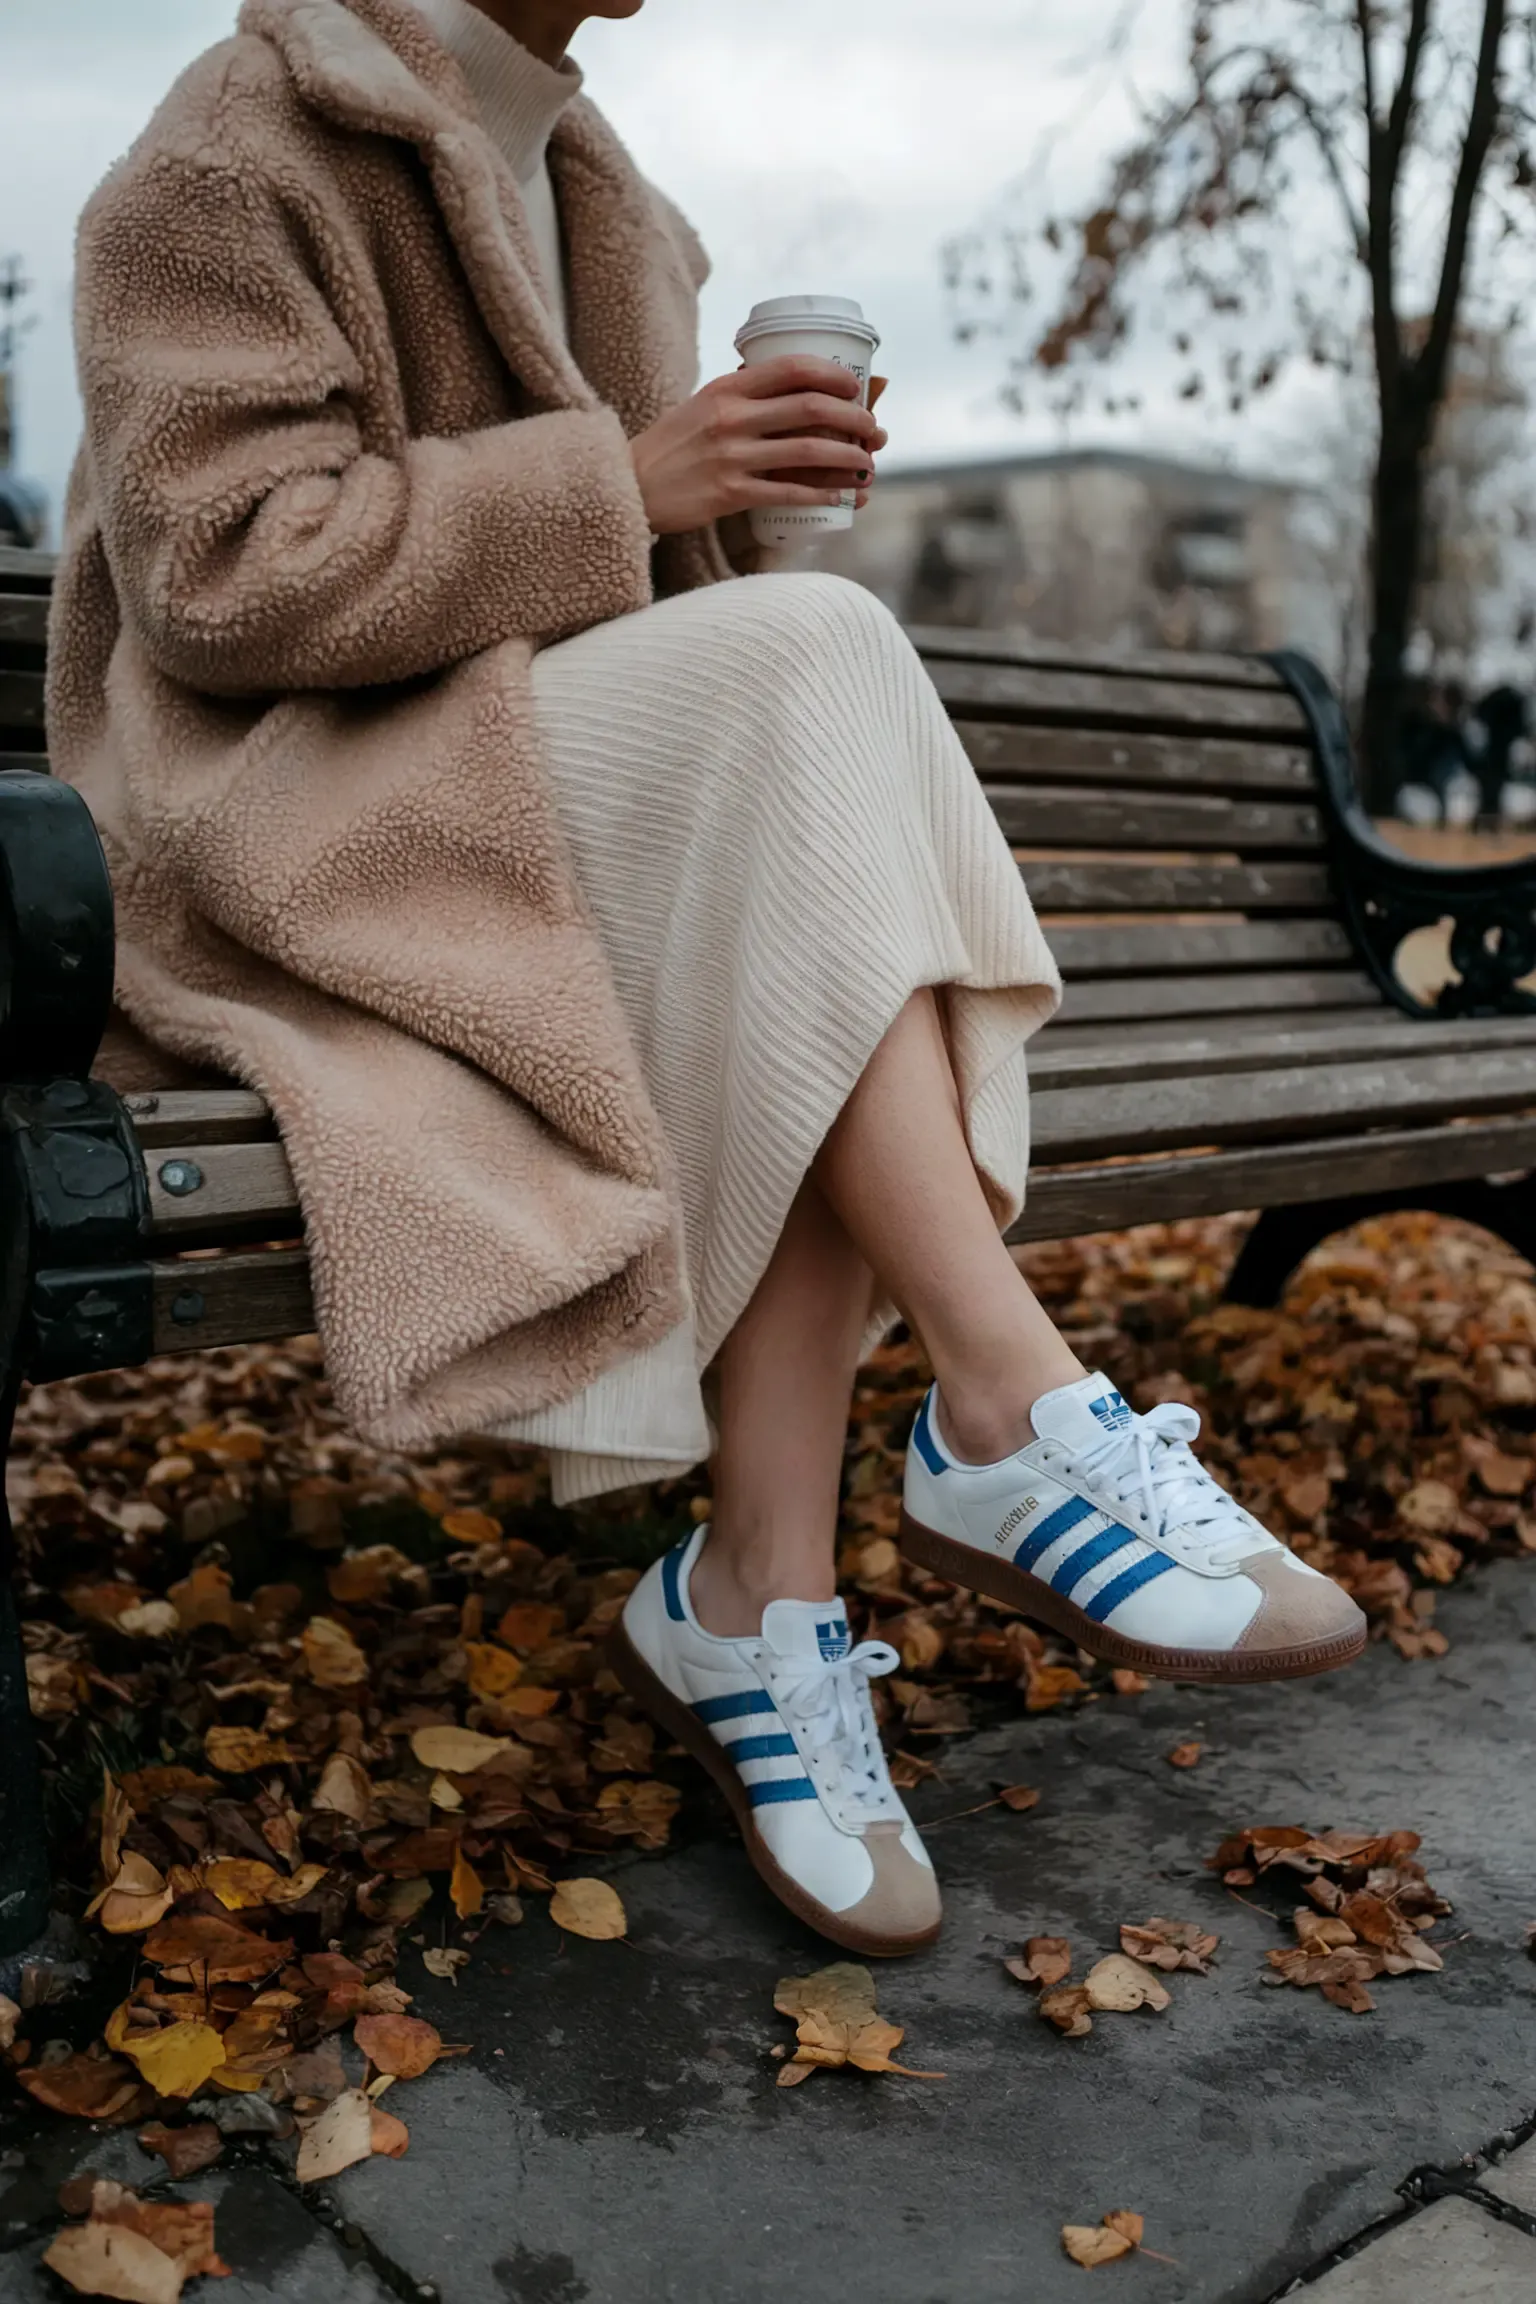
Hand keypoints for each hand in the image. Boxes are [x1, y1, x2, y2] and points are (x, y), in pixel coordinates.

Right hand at [629, 356, 885, 535]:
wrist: (631, 485)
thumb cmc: (673, 446)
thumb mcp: (703, 405)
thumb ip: (743, 397)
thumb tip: (794, 393)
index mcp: (727, 388)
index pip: (792, 368)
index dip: (833, 375)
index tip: (855, 387)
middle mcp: (731, 417)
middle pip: (810, 407)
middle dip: (853, 418)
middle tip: (873, 430)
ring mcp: (731, 456)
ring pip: (807, 451)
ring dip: (847, 458)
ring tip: (867, 464)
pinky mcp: (729, 493)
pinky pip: (788, 492)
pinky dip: (821, 494)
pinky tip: (840, 495)